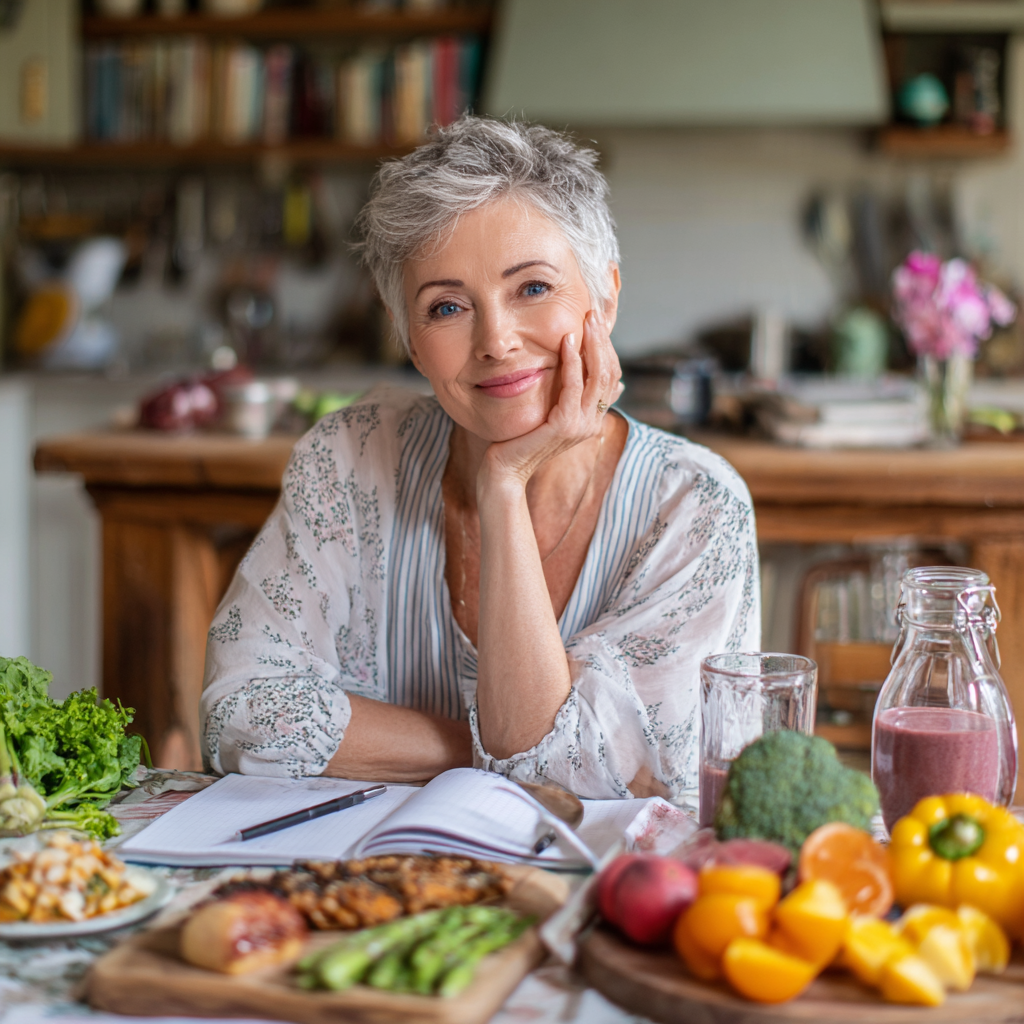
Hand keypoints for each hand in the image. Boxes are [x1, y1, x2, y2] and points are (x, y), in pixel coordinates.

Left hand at [480, 310, 623, 489]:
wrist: (506, 470)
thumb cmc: (521, 439)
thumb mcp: (549, 412)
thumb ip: (568, 395)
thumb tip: (588, 375)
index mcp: (592, 419)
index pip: (611, 377)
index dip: (606, 349)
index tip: (594, 324)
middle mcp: (592, 423)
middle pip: (609, 373)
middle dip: (602, 341)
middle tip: (592, 314)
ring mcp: (581, 426)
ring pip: (597, 377)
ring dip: (592, 345)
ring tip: (584, 321)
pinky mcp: (565, 426)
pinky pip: (574, 387)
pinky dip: (572, 362)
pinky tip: (566, 343)